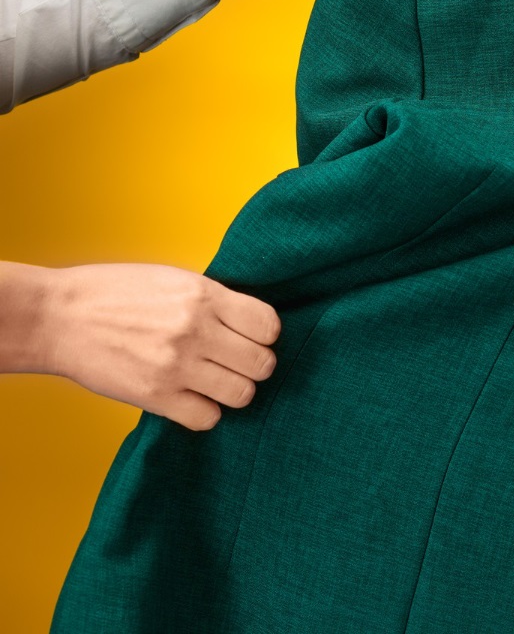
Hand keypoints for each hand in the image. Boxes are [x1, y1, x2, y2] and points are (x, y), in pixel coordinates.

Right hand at [37, 262, 281, 430]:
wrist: (58, 317)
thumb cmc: (116, 294)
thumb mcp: (174, 280)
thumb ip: (215, 300)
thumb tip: (252, 323)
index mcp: (204, 296)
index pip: (269, 326)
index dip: (265, 335)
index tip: (252, 338)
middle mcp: (196, 331)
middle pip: (262, 364)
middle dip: (254, 366)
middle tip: (235, 364)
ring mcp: (176, 366)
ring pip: (242, 394)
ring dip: (234, 392)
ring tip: (215, 383)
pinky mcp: (155, 396)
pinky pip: (207, 419)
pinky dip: (205, 413)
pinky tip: (191, 399)